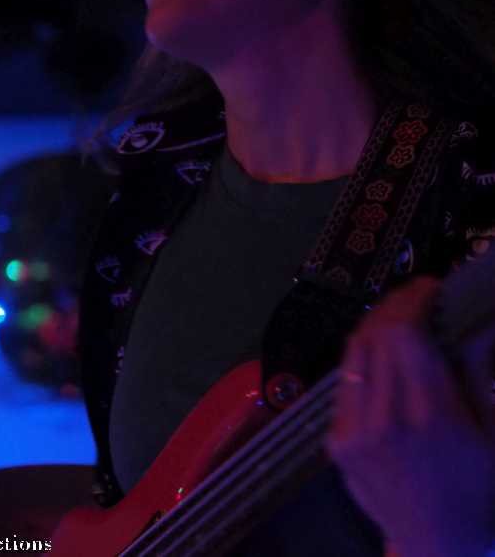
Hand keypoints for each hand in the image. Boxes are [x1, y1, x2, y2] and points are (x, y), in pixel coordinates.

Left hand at [325, 276, 494, 556]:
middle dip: (395, 304)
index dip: (413, 299)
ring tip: (398, 317)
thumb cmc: (481, 491)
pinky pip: (344, 384)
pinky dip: (363, 359)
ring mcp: (354, 433)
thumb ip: (480, 374)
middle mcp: (385, 419)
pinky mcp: (337, 445)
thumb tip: (481, 324)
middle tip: (417, 296)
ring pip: (354, 353)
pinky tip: (381, 355)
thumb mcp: (493, 432)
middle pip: (375, 335)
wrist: (441, 549)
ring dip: (375, 325)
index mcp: (430, 415)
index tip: (431, 286)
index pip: (404, 332)